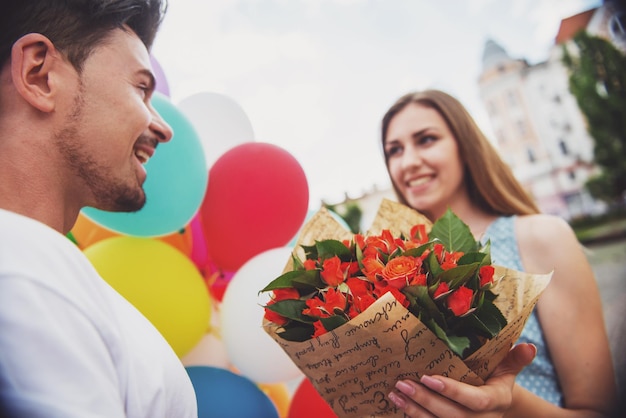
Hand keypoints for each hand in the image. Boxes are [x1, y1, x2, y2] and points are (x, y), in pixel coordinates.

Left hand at [387, 343, 535, 416]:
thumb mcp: (506, 370)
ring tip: (395, 393)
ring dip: (414, 410)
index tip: (429, 377)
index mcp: (495, 402)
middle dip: (426, 400)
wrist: (494, 407)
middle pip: (452, 416)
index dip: (452, 391)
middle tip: (403, 383)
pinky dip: (413, 417)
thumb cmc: (495, 381)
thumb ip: (514, 359)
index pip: (475, 401)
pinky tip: (398, 404)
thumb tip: (529, 346)